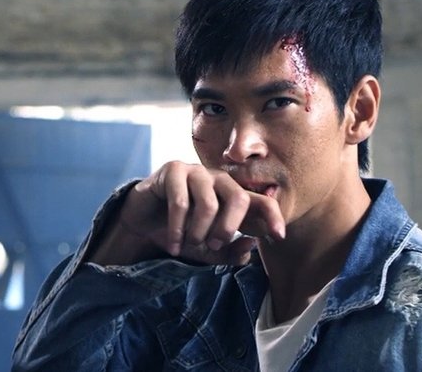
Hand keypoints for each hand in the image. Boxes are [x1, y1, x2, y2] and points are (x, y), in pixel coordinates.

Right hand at [93, 161, 285, 265]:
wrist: (143, 223)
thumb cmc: (181, 232)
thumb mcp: (207, 250)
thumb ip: (229, 252)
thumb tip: (251, 246)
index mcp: (232, 195)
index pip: (261, 200)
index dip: (273, 216)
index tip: (278, 237)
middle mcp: (218, 179)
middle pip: (239, 198)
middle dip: (228, 228)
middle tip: (214, 245)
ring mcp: (196, 171)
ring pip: (209, 203)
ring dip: (198, 232)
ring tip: (189, 244)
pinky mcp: (173, 170)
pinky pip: (180, 202)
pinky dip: (177, 228)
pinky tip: (174, 244)